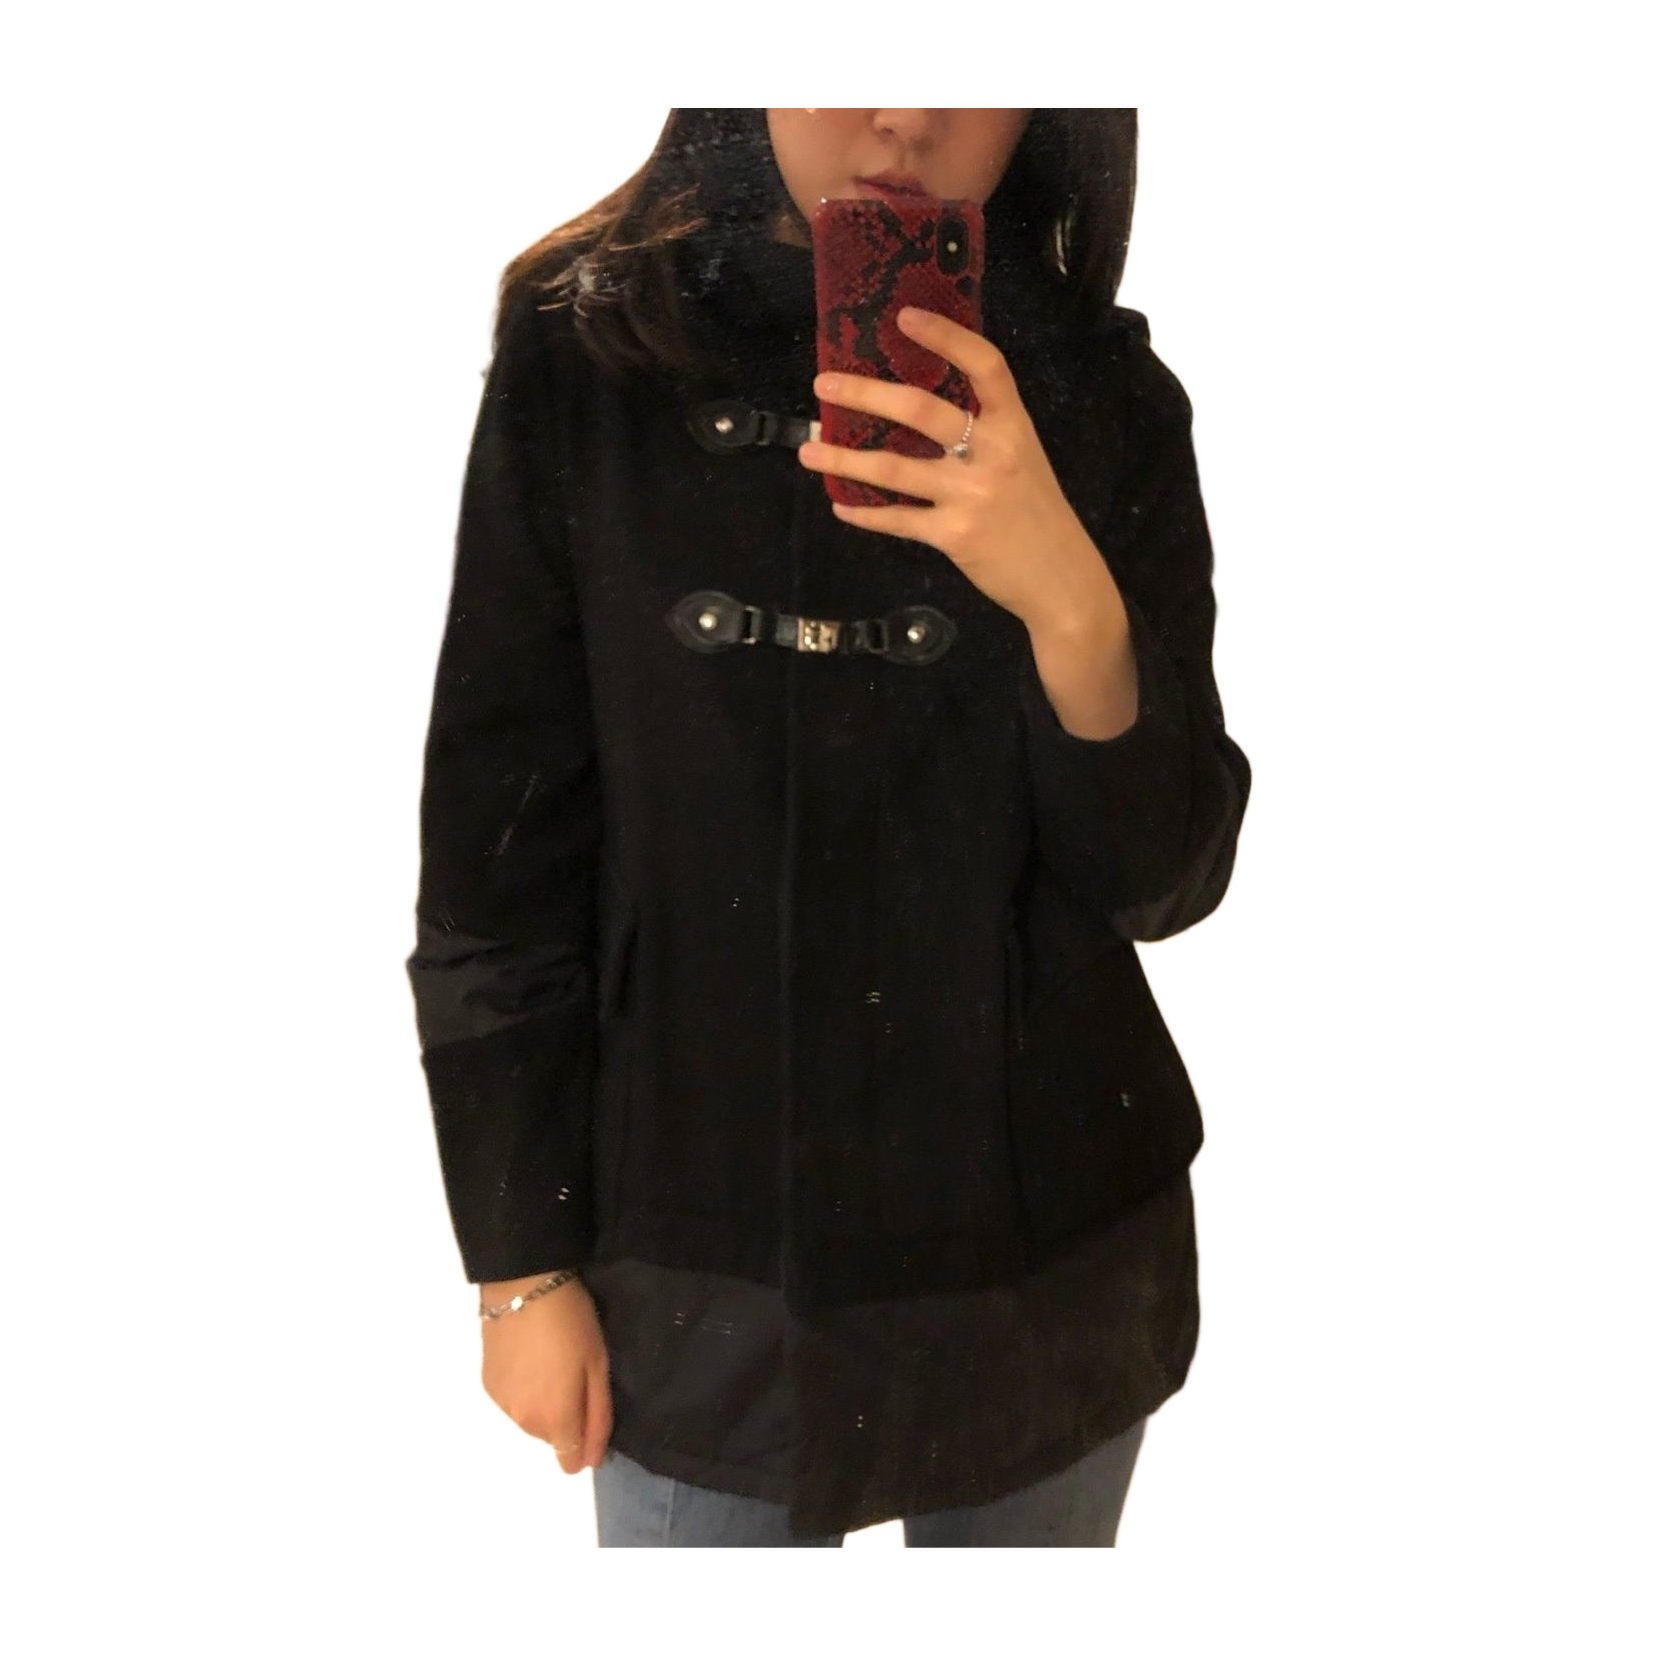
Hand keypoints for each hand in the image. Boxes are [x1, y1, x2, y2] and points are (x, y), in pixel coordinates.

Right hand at [479, 1275, 612, 1473]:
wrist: (523, 1285)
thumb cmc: (572, 1323)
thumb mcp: (598, 1365)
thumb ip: (598, 1418)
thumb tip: (593, 1460)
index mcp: (555, 1419)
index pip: (569, 1462)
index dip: (584, 1448)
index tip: (591, 1415)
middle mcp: (523, 1421)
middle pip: (550, 1438)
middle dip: (564, 1417)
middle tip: (573, 1375)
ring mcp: (501, 1404)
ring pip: (529, 1420)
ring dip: (541, 1404)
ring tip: (550, 1363)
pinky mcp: (487, 1384)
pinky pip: (511, 1401)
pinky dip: (522, 1389)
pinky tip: (528, 1358)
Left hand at [798, 306, 1117, 638]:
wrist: (1061, 579)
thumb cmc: (1036, 513)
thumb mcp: (1023, 458)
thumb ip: (984, 431)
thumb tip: (921, 406)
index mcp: (1014, 425)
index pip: (985, 365)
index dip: (946, 337)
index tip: (904, 316)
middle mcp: (993, 454)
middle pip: (920, 410)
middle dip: (865, 394)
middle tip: (823, 384)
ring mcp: (971, 495)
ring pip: (892, 469)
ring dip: (842, 460)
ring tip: (808, 451)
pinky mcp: (953, 535)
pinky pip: (897, 519)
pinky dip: (864, 513)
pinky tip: (841, 505)